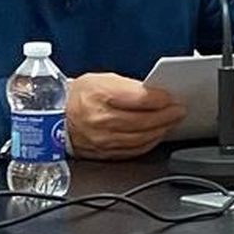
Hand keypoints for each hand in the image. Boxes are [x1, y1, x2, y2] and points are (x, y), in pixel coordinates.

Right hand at [65, 72, 186, 159]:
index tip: (172, 97)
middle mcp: (102, 120)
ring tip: (171, 122)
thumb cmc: (78, 95)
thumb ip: (129, 87)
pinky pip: (134, 151)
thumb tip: (154, 94)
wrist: (54, 117)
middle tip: (179, 110)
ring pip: (141, 138)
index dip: (160, 99)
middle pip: (144, 121)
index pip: (139, 99)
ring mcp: (104, 140)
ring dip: (161, 130)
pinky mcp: (105, 153)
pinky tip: (156, 135)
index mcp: (101, 96)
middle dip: (167, 116)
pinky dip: (149, 143)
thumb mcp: (102, 79)